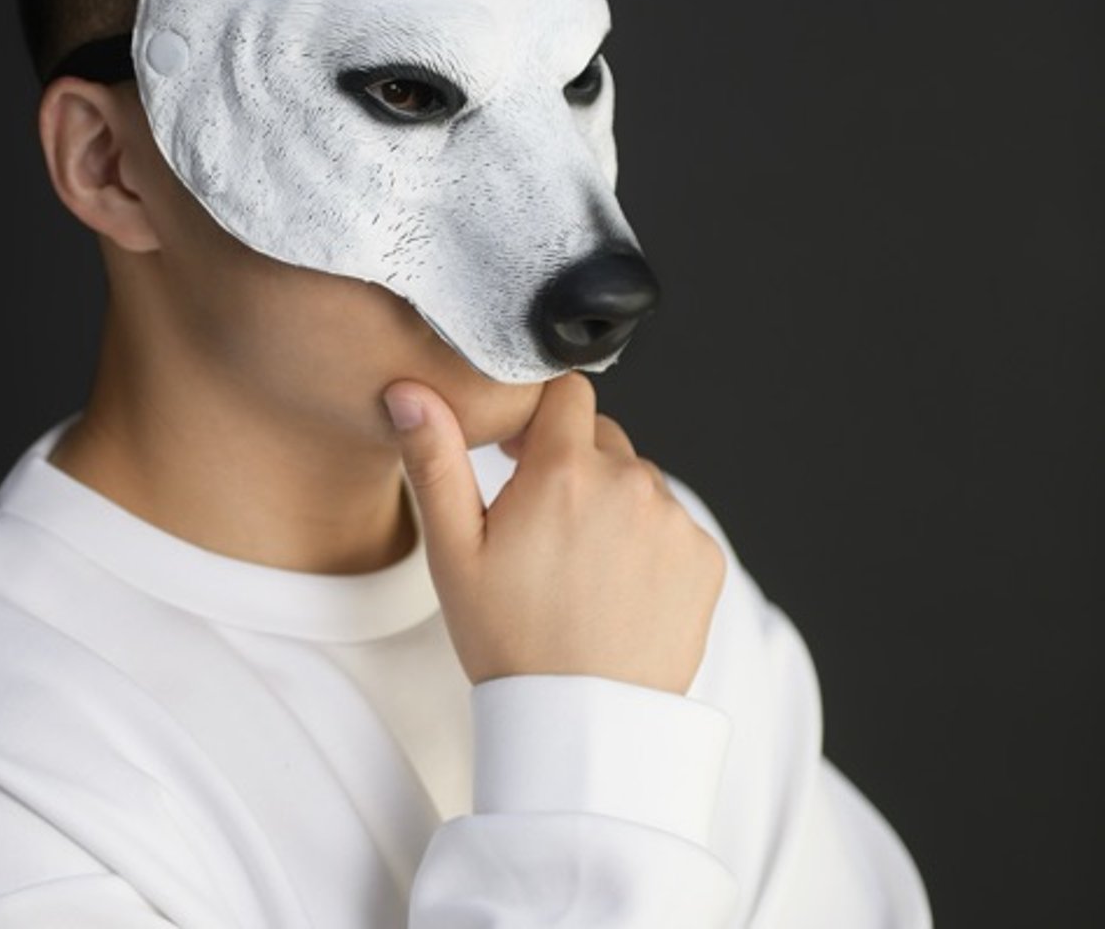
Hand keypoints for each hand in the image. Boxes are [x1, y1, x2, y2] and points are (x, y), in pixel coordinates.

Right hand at [384, 372, 724, 692]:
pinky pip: (673, 524)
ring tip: (580, 566)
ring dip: (611, 502)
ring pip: (637, 481)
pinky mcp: (706, 559)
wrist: (580, 727)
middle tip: (544, 527)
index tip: (520, 457)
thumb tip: (410, 391)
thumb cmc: (509, 639)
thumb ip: (435, 459)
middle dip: (573, 464)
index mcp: (565, 470)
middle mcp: (629, 483)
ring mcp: (674, 521)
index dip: (538, 416)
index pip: (566, 390)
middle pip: (602, 438)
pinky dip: (648, 542)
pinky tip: (617, 587)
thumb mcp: (454, 551)